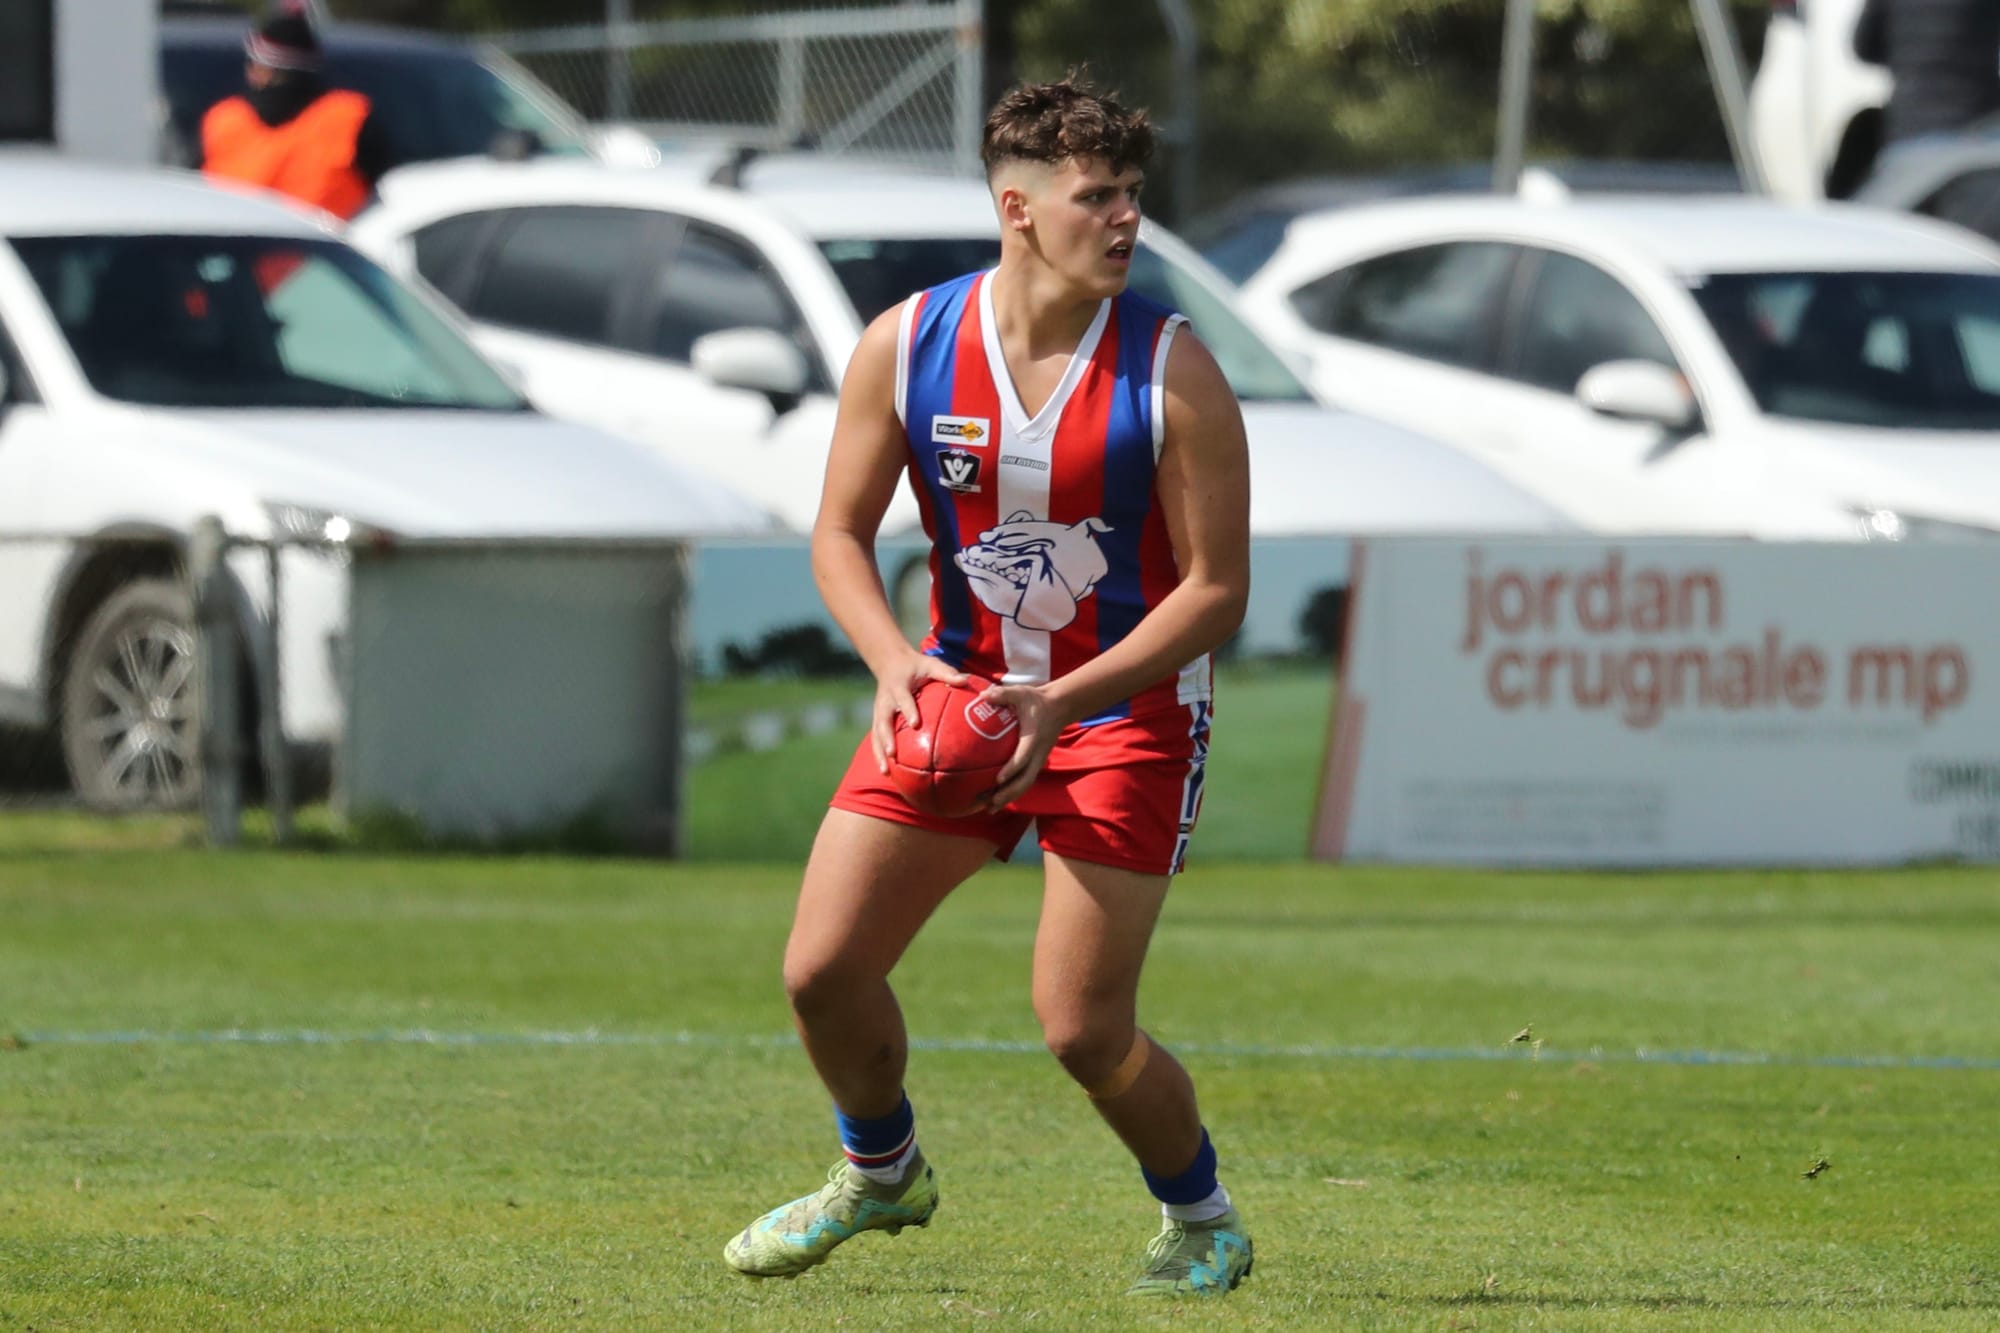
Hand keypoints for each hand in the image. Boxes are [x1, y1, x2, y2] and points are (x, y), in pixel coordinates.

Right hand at [870, 651, 969, 774]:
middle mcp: (885, 701)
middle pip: (882, 722)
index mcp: (898, 687)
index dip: (908, 710)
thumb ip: (947, 673)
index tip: (915, 723)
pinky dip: (880, 755)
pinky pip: (877, 739)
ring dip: (879, 753)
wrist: (890, 663)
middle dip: (886, 739)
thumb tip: (966, 680)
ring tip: (886, 772)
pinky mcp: (877, 720)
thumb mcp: (931, 664)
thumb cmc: (916, 666)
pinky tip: (888, 773)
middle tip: (893, 754)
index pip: (903, 699)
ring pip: (876, 735)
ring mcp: (879, 712)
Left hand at [978, 682, 1068, 809]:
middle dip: (1009, 793)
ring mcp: (1038, 760)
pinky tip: (996, 802)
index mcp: (1033, 738)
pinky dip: (1012, 793)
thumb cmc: (1036, 699)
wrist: (1059, 707)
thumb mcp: (1021, 693)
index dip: (1011, 770)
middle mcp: (1038, 753)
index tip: (998, 779)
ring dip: (1009, 798)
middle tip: (991, 803)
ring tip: (990, 809)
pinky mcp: (1036, 763)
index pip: (1023, 758)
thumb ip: (1003, 694)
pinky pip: (1025, 781)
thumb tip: (983, 695)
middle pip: (1025, 780)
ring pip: (1025, 784)